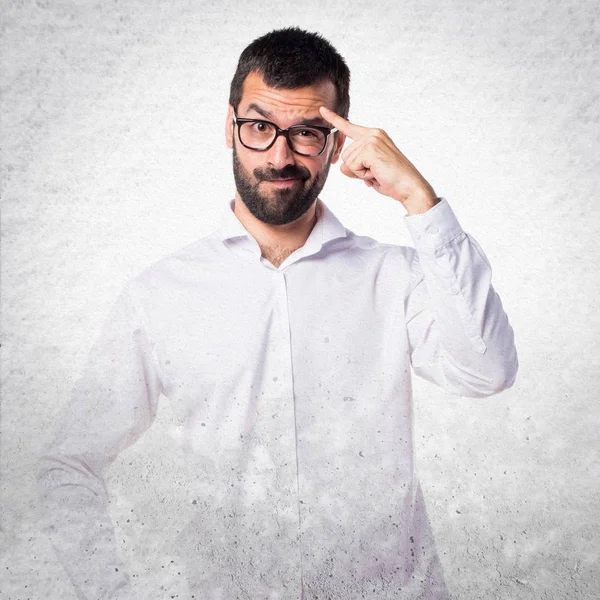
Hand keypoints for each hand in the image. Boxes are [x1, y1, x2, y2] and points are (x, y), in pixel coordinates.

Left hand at [320, 106, 438, 214]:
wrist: (410, 187)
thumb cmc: (392, 180)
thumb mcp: (369, 172)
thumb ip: (354, 166)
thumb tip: (342, 167)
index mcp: (374, 136)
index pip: (349, 127)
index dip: (334, 119)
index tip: (322, 110)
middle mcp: (373, 134)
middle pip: (345, 154)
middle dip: (357, 170)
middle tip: (376, 173)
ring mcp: (372, 140)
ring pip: (348, 162)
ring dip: (361, 174)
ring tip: (378, 173)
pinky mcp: (371, 149)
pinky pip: (353, 167)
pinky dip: (363, 176)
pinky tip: (377, 174)